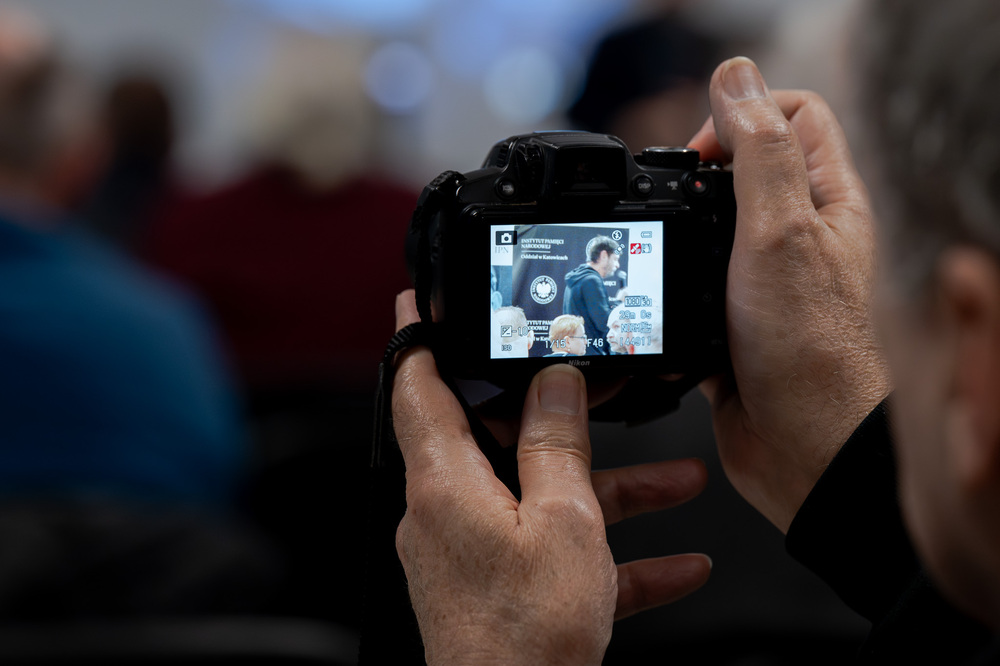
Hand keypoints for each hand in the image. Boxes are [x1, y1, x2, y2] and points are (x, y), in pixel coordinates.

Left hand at [392, 290, 711, 664]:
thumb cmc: (525, 638)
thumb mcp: (562, 522)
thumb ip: (557, 444)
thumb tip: (554, 382)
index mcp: (447, 481)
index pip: (418, 387)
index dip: (420, 339)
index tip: (422, 304)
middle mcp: (449, 512)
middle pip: (500, 439)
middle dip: (565, 423)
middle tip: (603, 395)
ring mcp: (473, 552)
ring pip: (543, 498)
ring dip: (611, 493)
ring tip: (678, 481)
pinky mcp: (500, 589)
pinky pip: (557, 554)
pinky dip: (610, 555)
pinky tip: (677, 564)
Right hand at [688, 57, 891, 532]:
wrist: (797, 448)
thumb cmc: (809, 351)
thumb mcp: (780, 231)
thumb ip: (758, 150)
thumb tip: (735, 76)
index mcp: (825, 200)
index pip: (790, 115)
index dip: (739, 117)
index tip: (700, 157)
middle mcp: (798, 234)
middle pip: (742, 166)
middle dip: (695, 173)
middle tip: (671, 204)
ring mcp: (761, 279)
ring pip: (708, 226)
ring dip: (676, 230)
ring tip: (657, 250)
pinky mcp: (728, 319)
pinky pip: (689, 281)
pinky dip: (666, 281)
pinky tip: (654, 296)